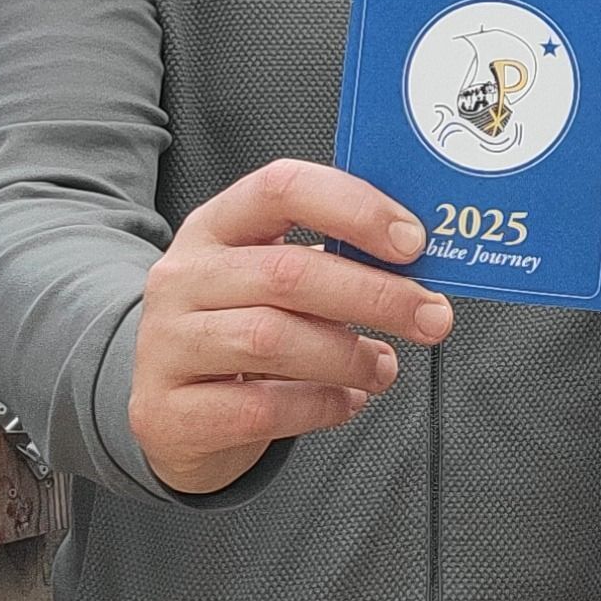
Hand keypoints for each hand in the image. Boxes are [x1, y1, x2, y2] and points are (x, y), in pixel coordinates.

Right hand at [131, 160, 453, 497]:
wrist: (169, 412)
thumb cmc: (240, 331)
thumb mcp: (271, 282)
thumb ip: (331, 264)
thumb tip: (416, 265)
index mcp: (215, 226)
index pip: (281, 188)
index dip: (354, 209)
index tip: (413, 242)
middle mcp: (183, 277)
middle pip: (288, 272)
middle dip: (375, 295)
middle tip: (432, 317)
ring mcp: (168, 344)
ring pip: (272, 340)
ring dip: (348, 356)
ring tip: (383, 368)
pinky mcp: (170, 412)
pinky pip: (260, 407)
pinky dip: (319, 406)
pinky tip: (346, 402)